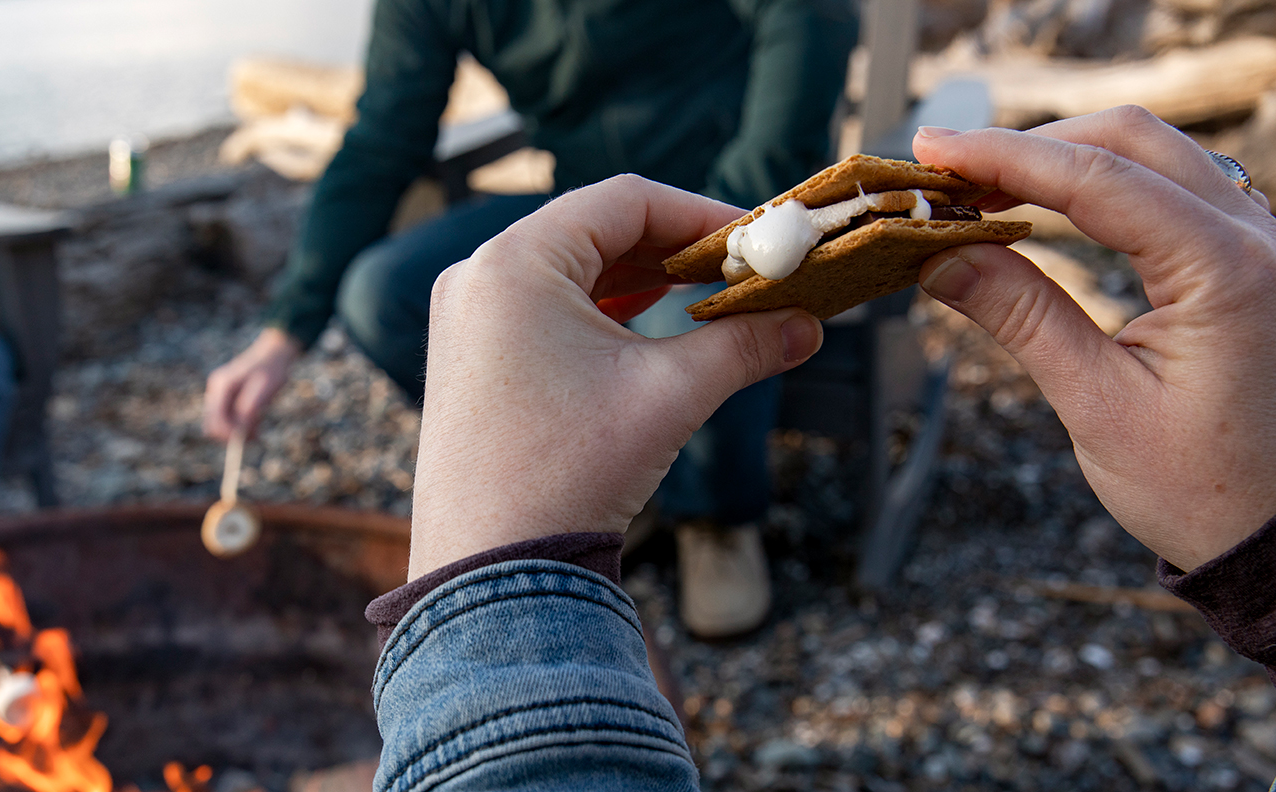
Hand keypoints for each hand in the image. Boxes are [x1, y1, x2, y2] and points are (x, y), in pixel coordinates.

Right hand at [201, 327, 300, 440]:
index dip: (229, 434)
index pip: (215, 419)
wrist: (273, 354)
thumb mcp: (265, 388)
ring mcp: (218, 394)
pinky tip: (256, 421)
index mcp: (222, 385)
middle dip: (231, 435)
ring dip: (236, 431)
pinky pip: (226, 420)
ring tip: (258, 427)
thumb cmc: (272, 369)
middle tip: (256, 436)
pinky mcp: (225, 398)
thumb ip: (250, 408)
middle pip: (212, 425)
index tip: (250, 439)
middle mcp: (216, 390)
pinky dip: (239, 426)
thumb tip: (240, 431)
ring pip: (219, 425)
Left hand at [409, 175, 823, 577]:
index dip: (701, 214)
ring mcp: (466, 319)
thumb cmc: (568, 474)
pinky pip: (543, 309)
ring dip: (641, 281)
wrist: (491, 574)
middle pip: (594, 230)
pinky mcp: (468, 359)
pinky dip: (601, 312)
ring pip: (570, 272)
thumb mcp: (668, 396)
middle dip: (675, 250)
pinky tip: (649, 330)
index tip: (758, 239)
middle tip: (743, 270)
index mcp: (513, 262)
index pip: (623, 201)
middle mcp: (477, 277)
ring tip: (708, 299)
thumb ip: (743, 344)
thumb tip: (809, 324)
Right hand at [912, 106, 1275, 571]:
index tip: (932, 152)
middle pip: (1129, 139)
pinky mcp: (1243, 259)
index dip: (1004, 157)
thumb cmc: (1205, 488)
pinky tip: (1045, 208)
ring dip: (1063, 159)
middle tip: (946, 173)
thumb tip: (942, 256)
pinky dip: (1100, 183)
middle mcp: (1253, 237)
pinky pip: (1169, 186)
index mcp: (1224, 270)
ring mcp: (1257, 241)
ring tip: (982, 189)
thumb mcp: (1097, 405)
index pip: (1098, 179)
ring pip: (1151, 153)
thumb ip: (1023, 316)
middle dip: (1030, 146)